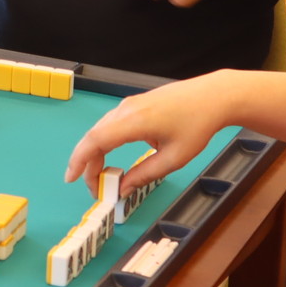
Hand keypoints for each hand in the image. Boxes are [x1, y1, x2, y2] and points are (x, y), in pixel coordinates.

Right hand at [65, 70, 246, 191]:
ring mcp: (130, 104)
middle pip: (94, 136)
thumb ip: (145, 174)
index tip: (72, 179)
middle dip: (87, 163)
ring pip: (101, 129)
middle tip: (93, 187)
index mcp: (134, 121)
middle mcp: (126, 109)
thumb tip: (123, 189)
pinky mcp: (136, 104)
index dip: (80, 160)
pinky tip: (111, 155)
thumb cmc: (197, 126)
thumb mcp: (174, 158)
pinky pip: (112, 124)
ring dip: (96, 152)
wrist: (213, 96)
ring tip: (101, 176)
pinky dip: (105, 141)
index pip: (96, 140)